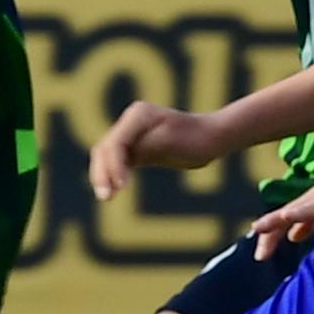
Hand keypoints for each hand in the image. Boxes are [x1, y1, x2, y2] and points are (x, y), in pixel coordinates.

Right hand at [89, 99, 227, 200]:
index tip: (121, 188)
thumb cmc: (195, 139)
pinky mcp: (137, 148)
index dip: (114, 166)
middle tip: (105, 197)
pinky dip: (113, 176)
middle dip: (102, 172)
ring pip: (107, 156)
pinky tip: (114, 192)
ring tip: (107, 198)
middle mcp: (131, 122)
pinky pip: (118, 162)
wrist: (211, 137)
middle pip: (105, 149)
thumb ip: (144, 148)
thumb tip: (119, 158)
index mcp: (138, 115)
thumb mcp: (170, 143)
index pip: (116, 143)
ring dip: (104, 176)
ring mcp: (132, 134)